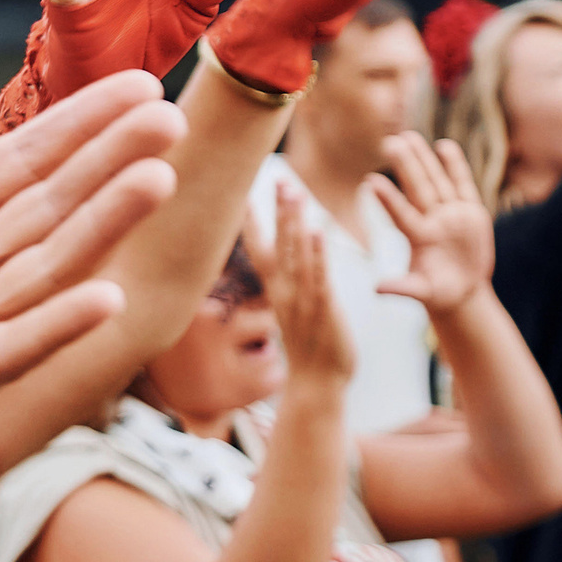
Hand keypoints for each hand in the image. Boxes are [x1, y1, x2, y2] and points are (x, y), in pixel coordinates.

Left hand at [0, 21, 184, 507]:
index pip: (15, 162)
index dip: (74, 125)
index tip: (138, 82)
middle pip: (46, 205)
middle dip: (106, 160)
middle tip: (169, 112)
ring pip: (42, 269)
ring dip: (99, 228)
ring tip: (157, 177)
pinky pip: (7, 350)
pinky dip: (53, 326)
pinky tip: (105, 296)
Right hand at [254, 181, 354, 385]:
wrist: (318, 385)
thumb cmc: (311, 346)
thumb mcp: (296, 310)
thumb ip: (293, 283)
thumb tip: (295, 260)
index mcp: (277, 289)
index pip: (259, 247)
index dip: (251, 220)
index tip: (239, 190)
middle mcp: (283, 291)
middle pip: (276, 243)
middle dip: (277, 210)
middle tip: (277, 177)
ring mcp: (301, 301)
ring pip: (295, 255)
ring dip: (293, 223)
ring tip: (294, 191)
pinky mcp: (323, 310)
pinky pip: (318, 278)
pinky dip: (315, 255)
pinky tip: (315, 231)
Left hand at [371, 134, 494, 314]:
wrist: (462, 291)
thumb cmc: (439, 294)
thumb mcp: (422, 293)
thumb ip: (402, 288)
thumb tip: (376, 289)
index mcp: (418, 239)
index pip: (400, 214)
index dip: (388, 199)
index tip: (370, 181)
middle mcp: (431, 221)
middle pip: (417, 188)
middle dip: (405, 165)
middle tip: (389, 141)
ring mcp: (450, 214)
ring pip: (436, 180)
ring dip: (423, 159)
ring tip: (408, 136)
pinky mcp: (470, 212)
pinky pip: (462, 184)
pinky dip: (455, 166)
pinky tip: (444, 145)